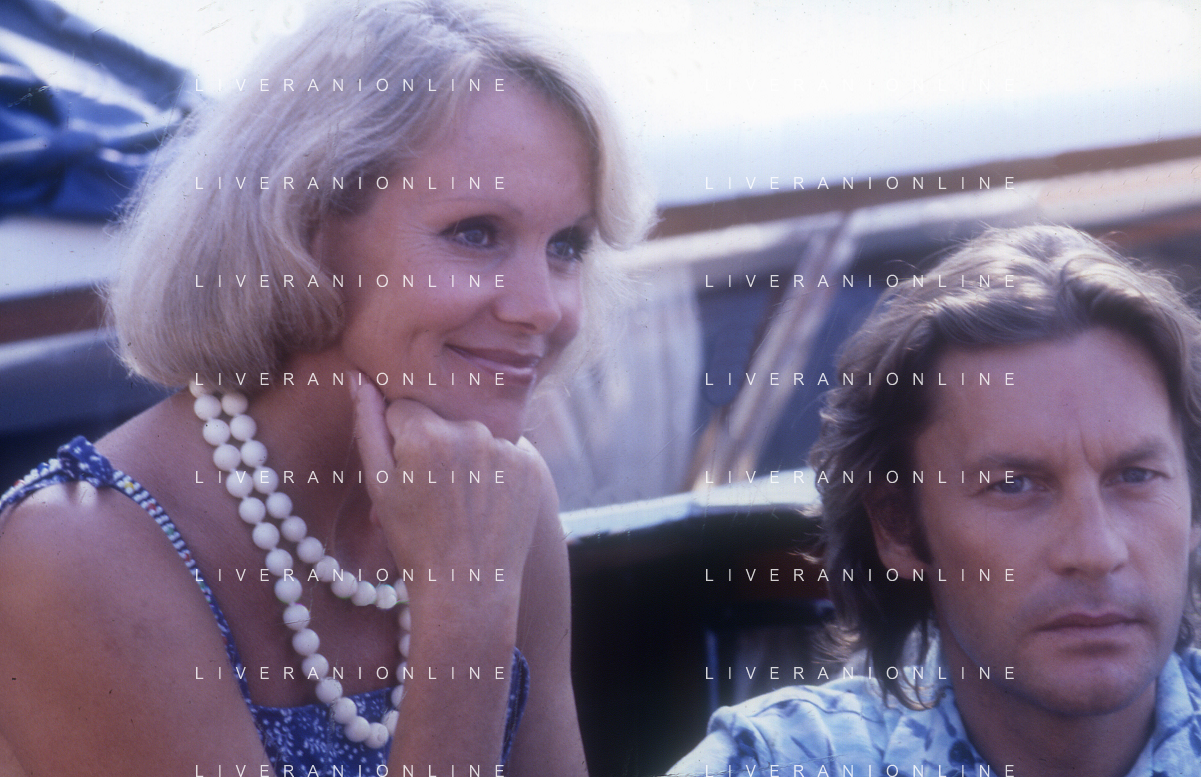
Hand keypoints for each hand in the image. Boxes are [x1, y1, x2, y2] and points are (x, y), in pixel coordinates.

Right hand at [349, 374, 555, 609]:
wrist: (468, 588)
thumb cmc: (414, 541)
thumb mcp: (379, 486)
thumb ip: (367, 424)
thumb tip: (358, 375)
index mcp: (426, 433)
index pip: (404, 410)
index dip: (399, 443)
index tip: (406, 477)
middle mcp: (471, 431)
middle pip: (442, 420)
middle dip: (433, 445)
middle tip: (434, 494)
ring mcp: (506, 448)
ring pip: (475, 435)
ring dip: (466, 456)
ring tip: (461, 502)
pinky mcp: (532, 465)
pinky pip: (504, 452)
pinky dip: (495, 470)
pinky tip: (487, 504)